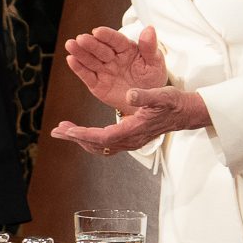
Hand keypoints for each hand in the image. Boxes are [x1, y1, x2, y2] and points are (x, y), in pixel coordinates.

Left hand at [51, 86, 210, 155]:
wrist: (186, 113)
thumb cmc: (174, 103)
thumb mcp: (162, 95)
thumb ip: (145, 96)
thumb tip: (128, 95)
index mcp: (134, 130)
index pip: (102, 137)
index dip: (83, 134)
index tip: (67, 129)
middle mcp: (130, 140)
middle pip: (96, 144)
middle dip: (75, 137)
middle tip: (56, 131)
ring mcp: (130, 142)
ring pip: (99, 146)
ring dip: (80, 139)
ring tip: (64, 130)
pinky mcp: (130, 139)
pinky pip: (105, 144)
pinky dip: (90, 139)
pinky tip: (82, 132)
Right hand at [60, 25, 167, 113]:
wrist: (146, 101)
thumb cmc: (151, 79)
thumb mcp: (155, 63)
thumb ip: (150, 47)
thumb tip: (149, 28)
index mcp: (127, 49)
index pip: (116, 41)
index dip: (107, 36)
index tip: (98, 31)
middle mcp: (112, 58)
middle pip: (100, 50)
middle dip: (90, 44)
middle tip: (80, 39)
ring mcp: (103, 70)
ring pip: (90, 60)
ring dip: (79, 52)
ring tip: (70, 45)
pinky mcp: (96, 84)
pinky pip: (87, 75)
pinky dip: (78, 68)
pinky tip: (71, 59)